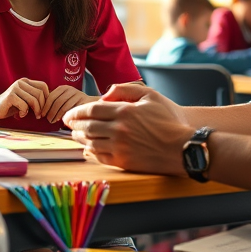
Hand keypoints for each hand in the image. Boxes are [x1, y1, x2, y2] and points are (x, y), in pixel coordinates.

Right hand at [0, 78, 48, 119]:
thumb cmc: (12, 106)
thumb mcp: (26, 100)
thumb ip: (36, 98)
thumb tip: (52, 102)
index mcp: (26, 82)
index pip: (43, 86)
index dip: (47, 98)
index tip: (45, 108)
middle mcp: (21, 82)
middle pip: (39, 93)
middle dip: (42, 106)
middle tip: (39, 115)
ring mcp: (15, 88)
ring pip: (33, 99)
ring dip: (35, 110)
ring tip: (33, 116)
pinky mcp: (10, 96)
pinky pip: (24, 105)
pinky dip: (24, 112)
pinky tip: (20, 115)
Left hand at [41, 85, 93, 124]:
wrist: (88, 103)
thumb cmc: (71, 103)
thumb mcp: (61, 100)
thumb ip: (52, 103)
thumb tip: (39, 110)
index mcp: (62, 88)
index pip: (51, 96)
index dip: (45, 106)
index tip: (41, 115)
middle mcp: (70, 89)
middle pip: (57, 102)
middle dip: (51, 112)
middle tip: (48, 120)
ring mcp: (78, 95)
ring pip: (64, 107)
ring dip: (57, 115)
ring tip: (53, 121)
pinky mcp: (84, 102)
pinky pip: (73, 110)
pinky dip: (66, 116)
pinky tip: (63, 120)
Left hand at [63, 84, 191, 174]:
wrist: (183, 147)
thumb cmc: (169, 120)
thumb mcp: (150, 95)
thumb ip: (125, 89)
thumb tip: (104, 96)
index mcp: (124, 111)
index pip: (91, 110)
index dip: (76, 112)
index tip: (69, 114)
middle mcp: (119, 130)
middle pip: (87, 126)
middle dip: (73, 125)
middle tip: (67, 124)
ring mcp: (120, 147)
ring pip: (90, 142)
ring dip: (79, 138)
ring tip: (75, 135)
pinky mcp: (124, 161)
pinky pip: (100, 157)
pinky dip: (90, 152)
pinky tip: (88, 148)